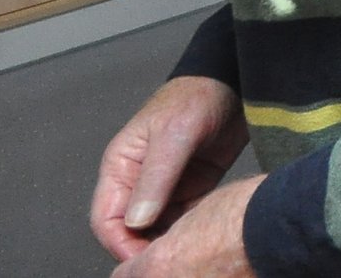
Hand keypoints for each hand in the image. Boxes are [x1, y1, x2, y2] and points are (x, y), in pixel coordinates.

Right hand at [92, 77, 245, 262]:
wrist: (235, 81)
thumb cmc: (197, 97)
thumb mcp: (174, 137)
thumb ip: (156, 180)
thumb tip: (135, 223)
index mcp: (120, 167)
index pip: (106, 219)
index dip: (119, 244)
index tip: (143, 261)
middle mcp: (138, 181)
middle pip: (129, 229)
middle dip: (144, 247)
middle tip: (171, 261)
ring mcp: (165, 186)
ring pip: (156, 228)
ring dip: (168, 241)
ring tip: (188, 251)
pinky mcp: (191, 187)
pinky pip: (183, 219)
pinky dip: (188, 230)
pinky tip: (202, 236)